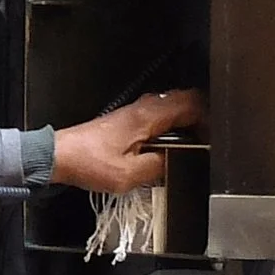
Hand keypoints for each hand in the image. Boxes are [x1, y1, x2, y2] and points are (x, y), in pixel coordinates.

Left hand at [51, 89, 205, 193]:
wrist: (60, 156)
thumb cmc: (90, 164)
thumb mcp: (129, 175)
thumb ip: (159, 167)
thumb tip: (177, 162)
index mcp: (148, 117)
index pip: (191, 103)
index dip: (209, 118)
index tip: (215, 136)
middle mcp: (144, 108)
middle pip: (184, 99)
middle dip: (202, 115)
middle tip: (209, 138)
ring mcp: (135, 111)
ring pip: (172, 105)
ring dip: (187, 119)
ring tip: (195, 142)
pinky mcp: (127, 119)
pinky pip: (159, 114)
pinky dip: (172, 123)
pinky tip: (171, 144)